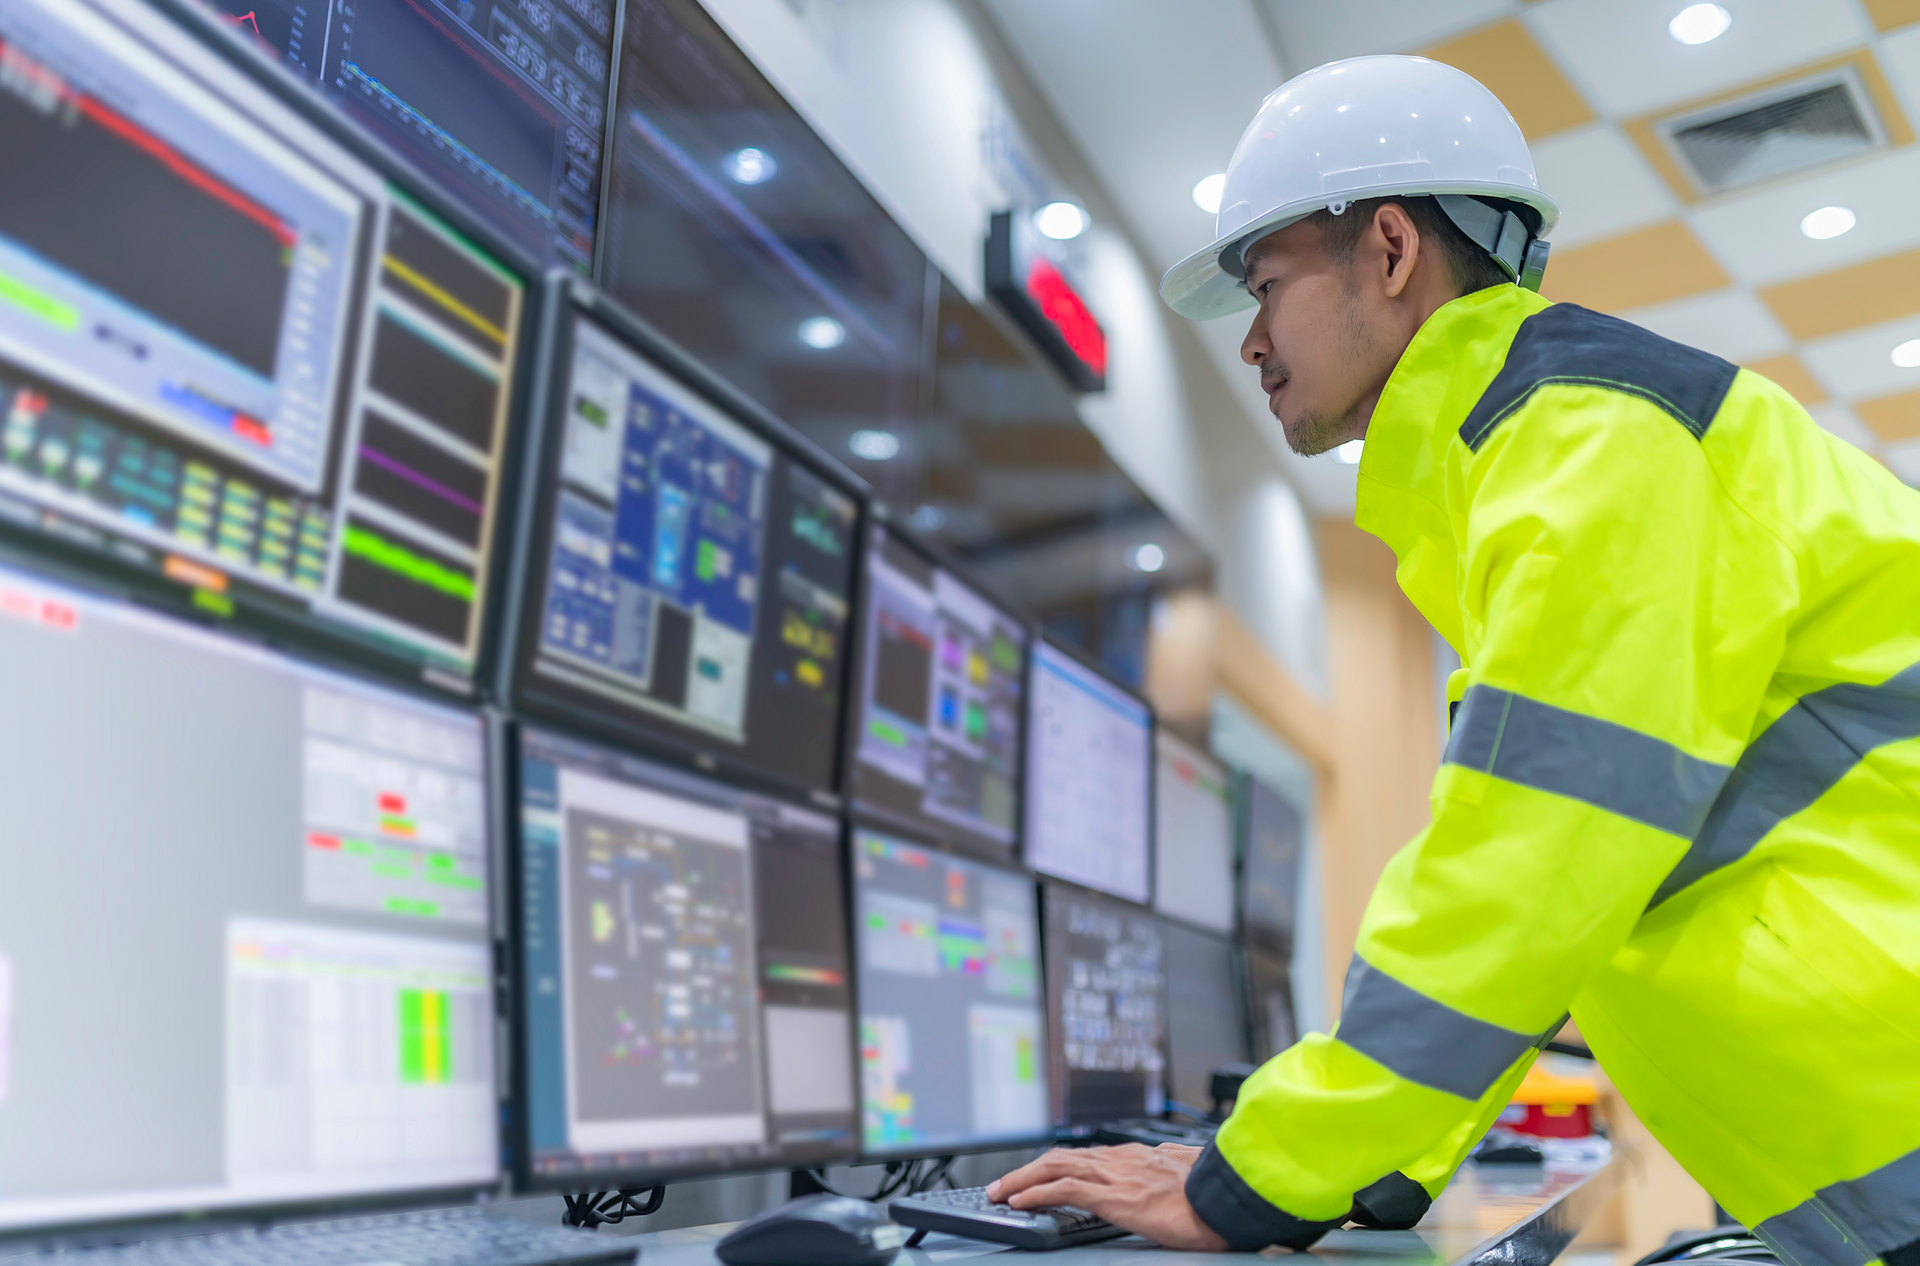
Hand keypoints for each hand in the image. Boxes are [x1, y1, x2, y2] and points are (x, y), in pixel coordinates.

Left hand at [986, 1143, 1227, 1250]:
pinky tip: (1020, 1201)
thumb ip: (1167, 1172)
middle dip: (1026, 1170)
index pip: (1081, 1157)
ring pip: (1055, 1168)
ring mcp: (1117, 1176)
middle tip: (1001, 1184)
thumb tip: (1165, 1173)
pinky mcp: (1117, 1197)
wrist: (1232, 1200)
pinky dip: (1037, 1193)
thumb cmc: (1216, 1194)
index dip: (1051, 1166)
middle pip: (1060, 1158)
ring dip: (1021, 1180)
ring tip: (999, 1192)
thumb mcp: (1185, 1176)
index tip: (1033, 1175)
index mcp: (1135, 1157)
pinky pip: (1066, 1191)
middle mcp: (1121, 1160)